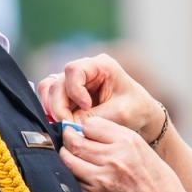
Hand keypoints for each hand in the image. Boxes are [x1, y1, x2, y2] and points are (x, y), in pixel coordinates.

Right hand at [38, 54, 161, 138]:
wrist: (142, 116)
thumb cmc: (136, 110)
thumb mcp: (120, 114)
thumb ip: (94, 117)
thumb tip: (68, 125)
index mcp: (101, 66)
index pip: (73, 70)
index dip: (74, 90)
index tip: (85, 107)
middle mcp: (84, 70)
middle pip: (57, 83)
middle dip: (60, 106)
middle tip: (69, 125)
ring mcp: (74, 82)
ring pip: (49, 89)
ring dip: (52, 109)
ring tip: (65, 124)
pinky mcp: (69, 95)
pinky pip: (50, 99)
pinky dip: (52, 111)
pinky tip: (63, 123)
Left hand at [60, 116, 184, 191]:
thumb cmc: (154, 178)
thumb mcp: (140, 147)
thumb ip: (114, 137)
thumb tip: (86, 130)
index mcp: (127, 141)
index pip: (89, 124)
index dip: (82, 127)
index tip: (80, 131)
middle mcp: (114, 158)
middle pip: (75, 142)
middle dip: (68, 140)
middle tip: (69, 141)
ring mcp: (102, 178)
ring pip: (68, 161)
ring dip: (66, 157)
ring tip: (71, 157)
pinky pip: (74, 180)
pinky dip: (73, 175)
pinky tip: (81, 174)